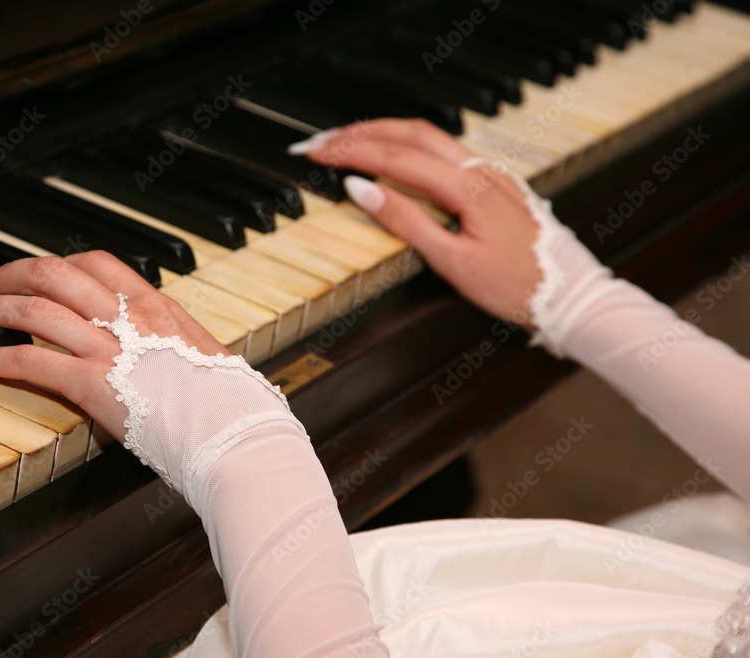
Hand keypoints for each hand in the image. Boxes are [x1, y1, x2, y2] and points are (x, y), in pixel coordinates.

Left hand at [0, 251, 228, 441]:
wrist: (236, 433)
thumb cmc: (228, 407)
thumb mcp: (201, 359)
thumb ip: (168, 347)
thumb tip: (155, 353)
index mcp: (158, 307)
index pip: (96, 262)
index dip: (55, 262)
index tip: (34, 273)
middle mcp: (130, 317)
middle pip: (54, 273)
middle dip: (9, 274)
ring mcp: (110, 348)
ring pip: (34, 309)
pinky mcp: (93, 384)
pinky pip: (30, 360)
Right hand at [296, 118, 543, 328]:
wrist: (571, 295)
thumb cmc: (518, 287)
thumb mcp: (452, 262)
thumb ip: (405, 221)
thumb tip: (361, 189)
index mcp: (468, 186)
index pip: (394, 157)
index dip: (349, 152)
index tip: (315, 153)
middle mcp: (480, 169)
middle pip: (409, 132)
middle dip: (360, 132)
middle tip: (320, 142)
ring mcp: (490, 173)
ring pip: (427, 137)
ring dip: (383, 134)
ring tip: (346, 142)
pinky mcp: (494, 183)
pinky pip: (443, 151)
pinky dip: (407, 146)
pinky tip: (392, 156)